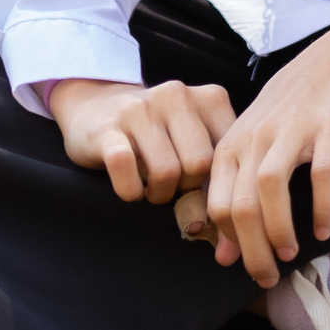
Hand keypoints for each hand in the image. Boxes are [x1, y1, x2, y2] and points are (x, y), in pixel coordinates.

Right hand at [49, 77, 236, 205]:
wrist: (98, 104)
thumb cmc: (159, 133)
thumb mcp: (193, 138)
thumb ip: (217, 168)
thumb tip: (226, 232)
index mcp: (211, 98)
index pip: (232, 151)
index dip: (222, 184)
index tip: (209, 197)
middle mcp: (179, 97)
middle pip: (200, 163)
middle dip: (189, 188)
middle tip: (177, 191)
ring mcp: (141, 110)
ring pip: (167, 170)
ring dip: (160, 194)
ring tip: (155, 190)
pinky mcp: (108, 129)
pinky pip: (125, 168)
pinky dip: (130, 190)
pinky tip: (132, 190)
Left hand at [203, 0, 329, 285]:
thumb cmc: (301, 101)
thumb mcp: (259, 138)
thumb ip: (236, 189)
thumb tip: (222, 251)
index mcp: (234, 142)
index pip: (216, 206)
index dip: (229, 243)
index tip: (247, 264)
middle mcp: (258, 137)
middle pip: (240, 206)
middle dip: (251, 250)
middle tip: (267, 274)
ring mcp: (294, 130)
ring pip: (270, 191)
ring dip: (278, 231)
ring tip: (291, 254)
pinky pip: (322, 175)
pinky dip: (322, 206)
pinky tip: (324, 228)